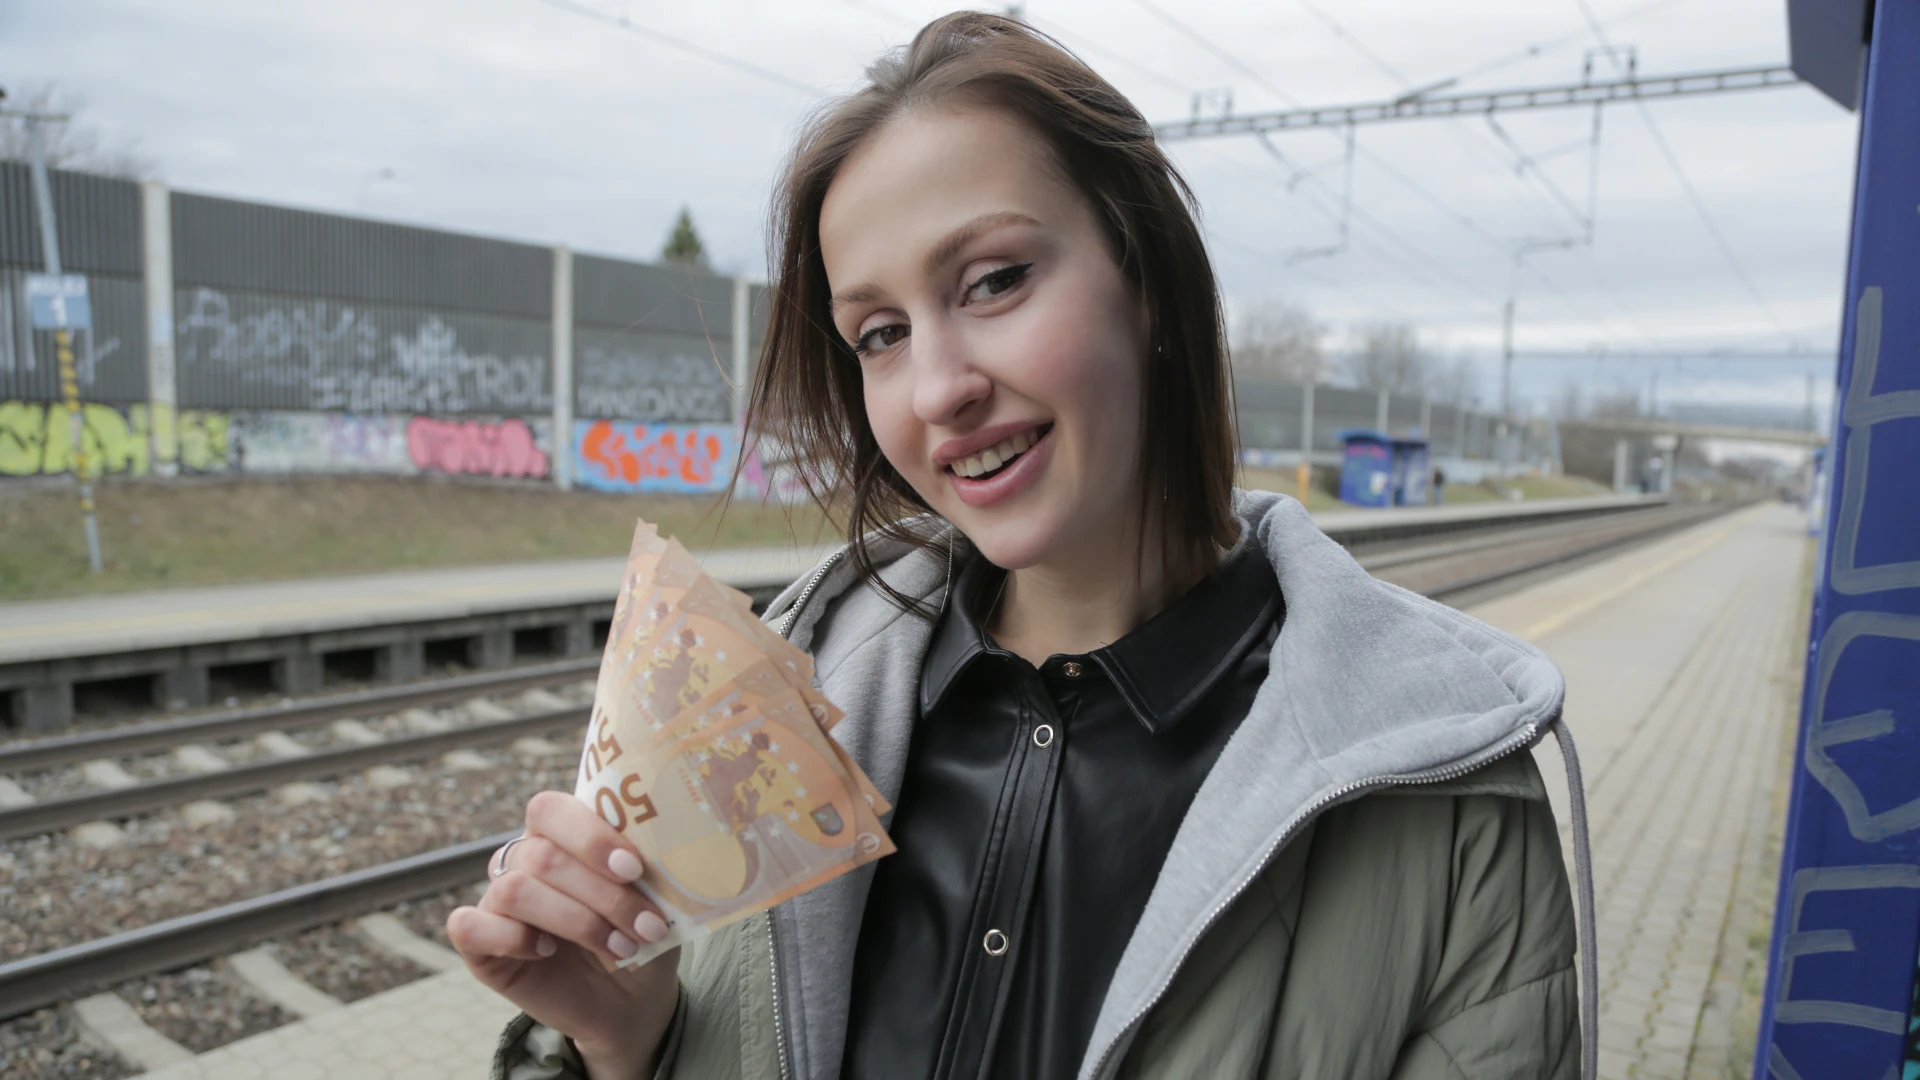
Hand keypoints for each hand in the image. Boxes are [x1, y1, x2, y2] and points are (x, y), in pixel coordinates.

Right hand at [449, 791, 680, 1077]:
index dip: (589, 836)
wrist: (631, 1000)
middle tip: (648, 926)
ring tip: (621, 948)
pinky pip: (467, 927)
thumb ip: (647, 865)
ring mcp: (496, 901)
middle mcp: (523, 860)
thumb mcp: (656, 898)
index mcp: (562, 833)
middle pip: (542, 856)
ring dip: (577, 922)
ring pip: (516, 890)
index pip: (550, 809)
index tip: (634, 869)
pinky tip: (547, 952)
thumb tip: (661, 846)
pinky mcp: (478, 946)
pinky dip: (512, 939)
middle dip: (603, 895)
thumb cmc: (642, 936)